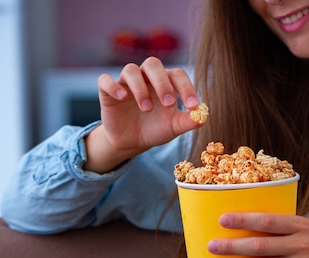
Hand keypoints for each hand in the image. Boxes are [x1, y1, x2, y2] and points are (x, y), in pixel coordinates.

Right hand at [84, 57, 204, 172]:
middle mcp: (146, 78)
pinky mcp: (108, 92)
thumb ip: (188, 121)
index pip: (177, 75)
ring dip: (140, 88)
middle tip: (169, 104)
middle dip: (162, 82)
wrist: (132, 141)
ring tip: (147, 108)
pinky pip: (105, 80)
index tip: (193, 106)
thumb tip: (203, 117)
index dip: (186, 88)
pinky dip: (113, 86)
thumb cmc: (156, 129)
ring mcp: (126, 83)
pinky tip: (122, 97)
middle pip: (153, 64)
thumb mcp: (174, 127)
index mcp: (166, 82)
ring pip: (131, 70)